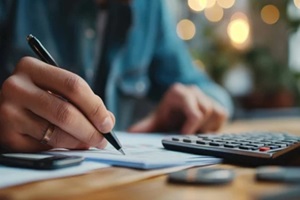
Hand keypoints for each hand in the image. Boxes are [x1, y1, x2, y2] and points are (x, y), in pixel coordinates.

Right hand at [0, 57, 114, 151]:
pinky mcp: (7, 136)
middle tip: (103, 139)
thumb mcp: (57, 89)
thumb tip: (107, 122)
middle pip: (65, 112)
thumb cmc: (40, 97)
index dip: (95, 106)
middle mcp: (16, 87)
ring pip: (56, 133)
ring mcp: (8, 112)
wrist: (6, 109)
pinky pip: (45, 147)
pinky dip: (63, 148)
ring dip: (79, 142)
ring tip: (89, 142)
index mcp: (31, 67)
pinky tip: (70, 145)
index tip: (107, 122)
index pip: (73, 85)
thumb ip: (83, 101)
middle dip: (90, 130)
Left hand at [128, 83, 227, 133]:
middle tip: (187, 133)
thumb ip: (145, 127)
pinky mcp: (217, 103)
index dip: (191, 127)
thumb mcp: (157, 121)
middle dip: (197, 127)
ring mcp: (207, 96)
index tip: (184, 135)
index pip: (192, 110)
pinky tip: (203, 127)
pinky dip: (214, 125)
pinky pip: (221, 115)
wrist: (180, 111)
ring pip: (215, 113)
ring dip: (206, 126)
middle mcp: (193, 91)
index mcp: (178, 92)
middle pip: (205, 112)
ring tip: (193, 129)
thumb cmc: (168, 116)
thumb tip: (131, 133)